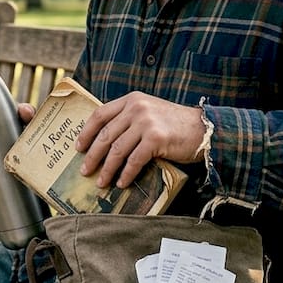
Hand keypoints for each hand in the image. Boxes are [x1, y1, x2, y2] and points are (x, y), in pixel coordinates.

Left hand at [75, 92, 204, 187]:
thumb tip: (104, 142)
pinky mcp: (156, 138)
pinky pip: (134, 160)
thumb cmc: (174, 125)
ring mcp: (146, 122)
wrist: (203, 128)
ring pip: (117, 150)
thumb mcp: (149, 112)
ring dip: (107, 169)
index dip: (86, 132)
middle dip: (92, 155)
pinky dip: (126, 174)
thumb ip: (129, 119)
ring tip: (101, 182)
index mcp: (131, 100)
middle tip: (85, 170)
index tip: (79, 147)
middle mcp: (137, 108)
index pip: (99, 114)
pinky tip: (121, 183)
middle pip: (105, 135)